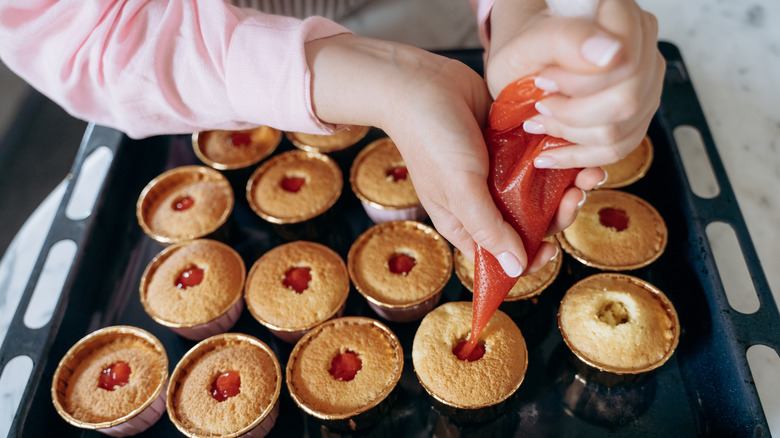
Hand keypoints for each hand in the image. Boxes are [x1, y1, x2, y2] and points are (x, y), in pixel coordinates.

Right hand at [304, 34, 601, 276]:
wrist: (422, 83)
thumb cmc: (432, 139)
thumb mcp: (459, 189)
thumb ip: (488, 229)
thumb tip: (516, 269)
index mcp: (465, 221)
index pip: (502, 256)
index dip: (529, 259)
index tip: (551, 249)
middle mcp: (484, 200)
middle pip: (533, 223)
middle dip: (560, 213)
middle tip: (575, 194)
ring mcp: (500, 171)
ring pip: (543, 190)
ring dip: (570, 184)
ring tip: (588, 169)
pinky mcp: (511, 143)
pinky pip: (543, 158)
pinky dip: (562, 156)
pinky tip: (575, 146)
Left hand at [486, 0, 664, 168]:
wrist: (527, 63)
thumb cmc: (525, 52)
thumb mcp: (527, 44)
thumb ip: (564, 39)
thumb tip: (609, 54)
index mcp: (622, 17)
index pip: (624, 62)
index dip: (579, 82)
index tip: (543, 81)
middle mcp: (643, 47)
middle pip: (627, 101)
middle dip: (572, 114)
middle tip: (539, 105)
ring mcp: (646, 83)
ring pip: (622, 131)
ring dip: (571, 135)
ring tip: (541, 122)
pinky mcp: (638, 114)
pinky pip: (619, 149)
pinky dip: (579, 156)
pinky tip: (552, 152)